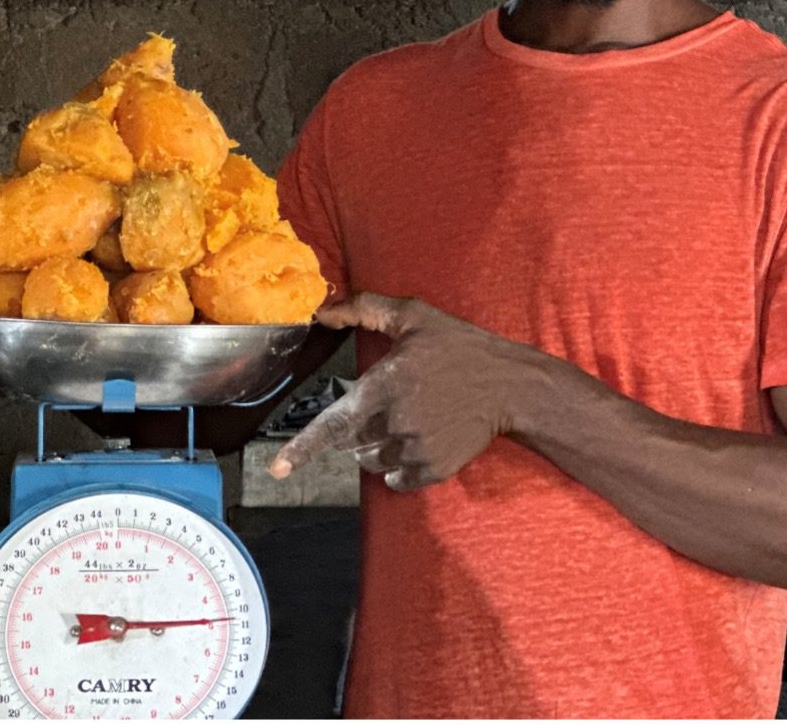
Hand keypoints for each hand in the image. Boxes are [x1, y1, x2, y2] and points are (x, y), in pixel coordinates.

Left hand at [267, 293, 543, 490]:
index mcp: (383, 387)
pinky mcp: (432, 470)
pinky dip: (400, 465)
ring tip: (409, 418)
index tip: (276, 469)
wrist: (509, 386)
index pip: (333, 425)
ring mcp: (414, 450)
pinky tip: (420, 438)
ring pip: (372, 461)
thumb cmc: (460, 346)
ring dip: (378, 445)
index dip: (302, 449)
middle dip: (360, 426)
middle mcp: (394, 423)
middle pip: (352, 442)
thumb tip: (323, 309)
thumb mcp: (414, 316)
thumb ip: (365, 308)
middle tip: (392, 402)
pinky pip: (397, 479)